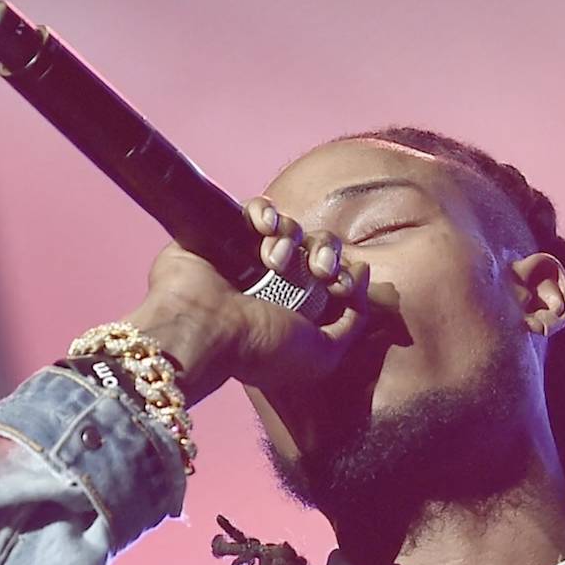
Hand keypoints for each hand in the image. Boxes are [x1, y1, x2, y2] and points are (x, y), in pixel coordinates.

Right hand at [123, 198, 372, 406]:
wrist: (203, 330)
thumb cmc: (260, 350)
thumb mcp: (323, 355)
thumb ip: (352, 324)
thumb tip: (360, 281)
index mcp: (296, 309)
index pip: (333, 275)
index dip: (343, 274)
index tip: (336, 286)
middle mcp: (273, 282)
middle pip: (317, 246)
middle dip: (325, 253)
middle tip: (316, 271)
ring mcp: (246, 256)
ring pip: (290, 226)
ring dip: (292, 239)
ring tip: (274, 260)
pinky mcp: (222, 233)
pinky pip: (255, 209)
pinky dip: (264, 212)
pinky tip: (263, 228)